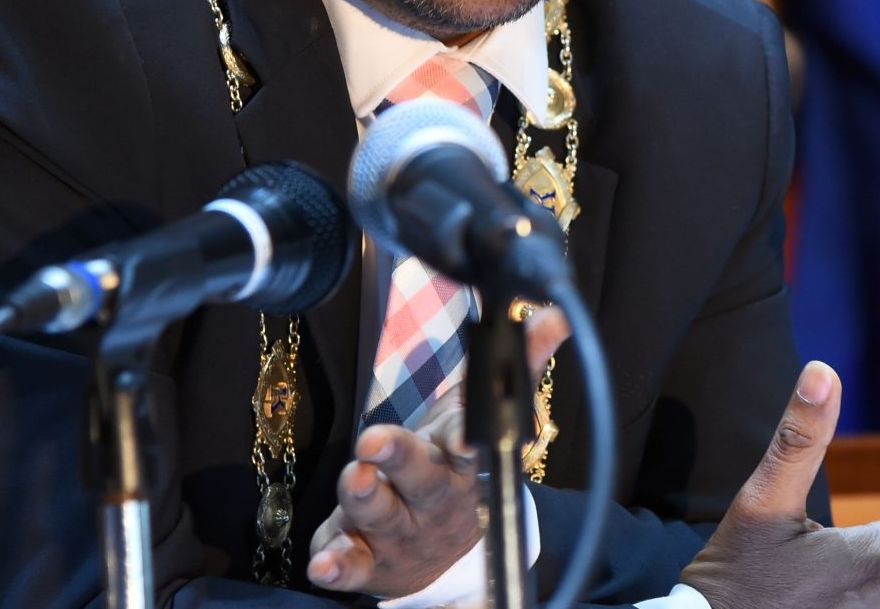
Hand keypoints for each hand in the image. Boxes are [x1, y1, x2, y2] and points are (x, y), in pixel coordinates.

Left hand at [307, 307, 569, 598]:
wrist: (439, 555)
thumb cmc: (449, 467)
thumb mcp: (476, 414)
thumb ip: (515, 366)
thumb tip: (556, 315)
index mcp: (461, 463)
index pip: (468, 445)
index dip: (466, 439)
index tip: (464, 437)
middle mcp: (432, 500)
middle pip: (421, 479)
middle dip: (399, 457)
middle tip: (374, 440)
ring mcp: (399, 533)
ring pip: (380, 515)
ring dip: (364, 497)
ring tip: (353, 477)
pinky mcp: (366, 560)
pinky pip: (351, 565)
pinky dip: (338, 565)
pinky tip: (323, 563)